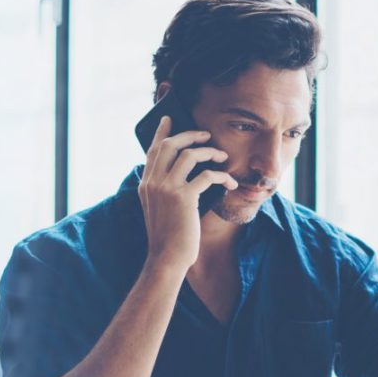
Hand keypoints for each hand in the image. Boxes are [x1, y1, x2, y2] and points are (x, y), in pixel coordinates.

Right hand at [138, 116, 237, 272]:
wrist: (167, 258)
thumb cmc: (169, 235)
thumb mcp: (160, 208)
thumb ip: (165, 188)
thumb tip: (183, 170)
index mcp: (146, 184)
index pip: (153, 151)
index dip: (162, 133)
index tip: (169, 119)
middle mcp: (153, 182)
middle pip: (170, 145)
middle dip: (190, 135)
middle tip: (206, 135)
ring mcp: (166, 188)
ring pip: (189, 154)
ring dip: (210, 151)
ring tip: (223, 156)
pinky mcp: (183, 198)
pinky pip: (207, 175)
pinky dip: (223, 176)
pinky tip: (231, 183)